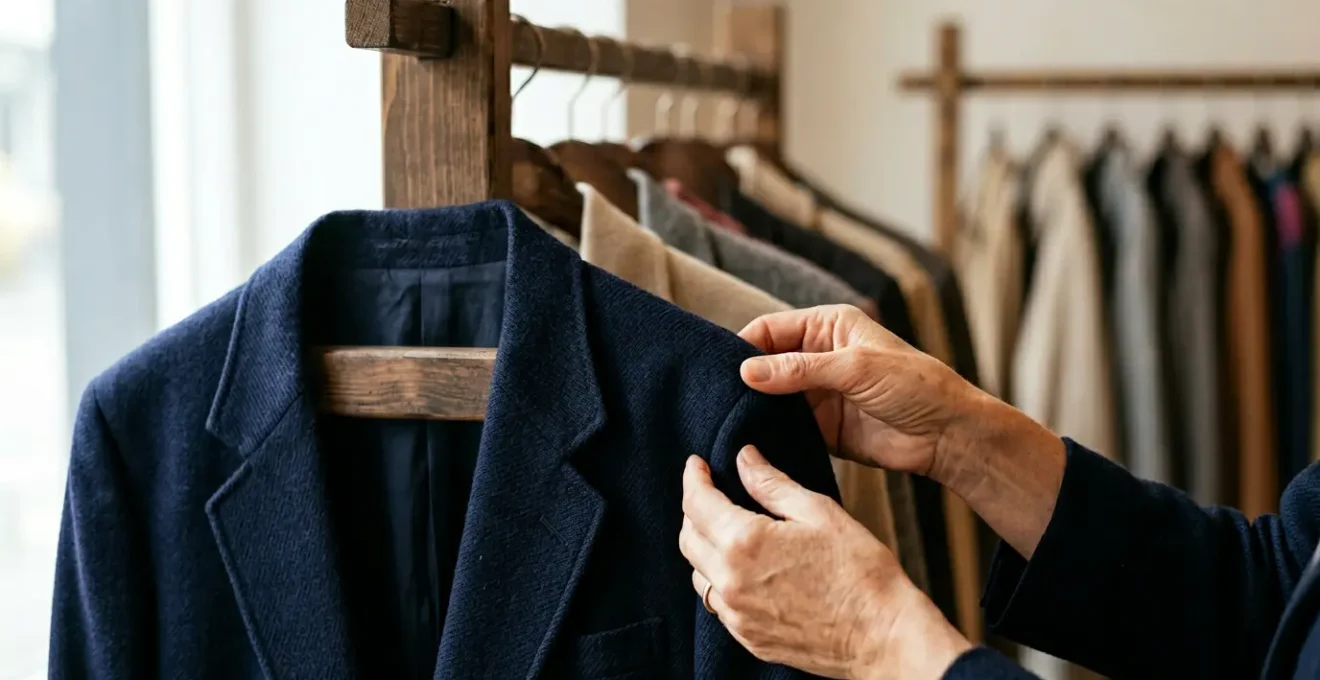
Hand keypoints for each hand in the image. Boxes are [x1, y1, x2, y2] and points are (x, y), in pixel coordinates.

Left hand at [680, 447, 970, 679]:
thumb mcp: (818, 512)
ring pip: (698, 573)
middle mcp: (730, 581)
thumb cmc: (860, 572)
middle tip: (709, 492)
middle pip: (688, 538)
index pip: (697, 503)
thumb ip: (772, 484)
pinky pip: (717, 603)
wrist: (882, 636)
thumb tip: (744, 458)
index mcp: (744, 542)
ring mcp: (736, 615)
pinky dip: (718, 580)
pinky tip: (740, 569)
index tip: (696, 465)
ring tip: (724, 529)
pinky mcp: (748, 638)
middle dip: (693, 509)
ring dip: (703, 547)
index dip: (693, 478)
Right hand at [738, 305, 981, 483]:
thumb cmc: (915, 386)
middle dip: (744, 378)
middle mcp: (818, 356)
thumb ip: (800, 369)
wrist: (947, 435)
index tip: (721, 370)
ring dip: (753, 407)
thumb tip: (747, 371)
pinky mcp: (820, 427)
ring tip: (726, 420)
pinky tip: (749, 440)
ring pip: (770, 397)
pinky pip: (784, 426)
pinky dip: (768, 432)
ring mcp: (817, 393)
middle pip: (765, 363)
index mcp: (827, 326)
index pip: (770, 329)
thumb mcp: (855, 368)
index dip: (744, 346)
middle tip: (717, 398)